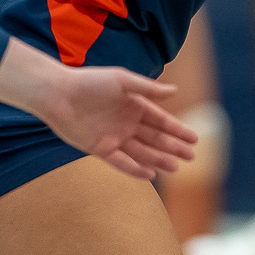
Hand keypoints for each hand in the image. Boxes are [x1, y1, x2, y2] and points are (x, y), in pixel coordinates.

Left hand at [0, 38, 197, 180]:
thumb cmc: (90, 82)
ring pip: (141, 152)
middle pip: (155, 138)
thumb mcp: (122, 81)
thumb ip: (148, 89)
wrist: (59, 95)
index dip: (178, 130)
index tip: (195, 138)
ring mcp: (114, 137)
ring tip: (175, 168)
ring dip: (158, 160)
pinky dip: (135, 168)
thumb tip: (175, 91)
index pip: (161, 120)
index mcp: (134, 105)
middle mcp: (127, 123)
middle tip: (192, 157)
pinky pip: (121, 162)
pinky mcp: (99, 149)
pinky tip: (150, 174)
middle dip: (173, 147)